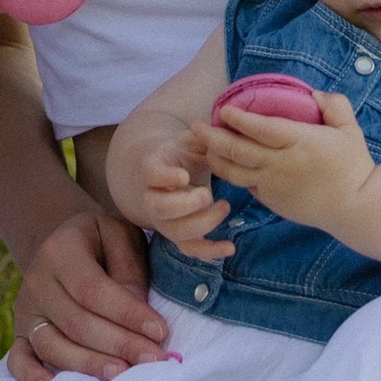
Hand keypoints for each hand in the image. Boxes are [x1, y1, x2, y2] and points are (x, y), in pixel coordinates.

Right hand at [5, 209, 166, 380]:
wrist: (65, 245)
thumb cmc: (103, 243)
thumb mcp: (121, 237)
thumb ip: (129, 272)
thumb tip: (139, 322)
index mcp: (61, 250)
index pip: (92, 289)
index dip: (126, 313)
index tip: (160, 331)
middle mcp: (36, 281)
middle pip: (76, 322)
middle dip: (119, 344)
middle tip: (153, 360)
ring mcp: (26, 311)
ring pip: (52, 345)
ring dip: (88, 364)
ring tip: (122, 374)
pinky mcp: (20, 333)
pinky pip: (17, 359)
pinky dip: (30, 376)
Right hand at [124, 121, 229, 264]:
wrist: (169, 174)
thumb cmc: (181, 154)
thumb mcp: (189, 140)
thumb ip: (201, 136)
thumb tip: (212, 128)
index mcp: (153, 168)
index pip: (151, 174)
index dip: (165, 177)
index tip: (183, 175)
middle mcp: (152, 197)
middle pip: (159, 208)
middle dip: (186, 205)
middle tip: (209, 194)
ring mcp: (164, 219)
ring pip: (175, 232)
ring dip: (203, 224)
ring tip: (225, 206)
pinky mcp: (178, 235)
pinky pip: (190, 249)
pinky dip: (209, 252)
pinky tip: (230, 248)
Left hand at [198, 94, 371, 238]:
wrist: (355, 206)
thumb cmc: (352, 164)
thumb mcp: (349, 128)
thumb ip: (333, 104)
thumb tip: (313, 93)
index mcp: (299, 142)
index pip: (260, 129)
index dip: (238, 119)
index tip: (223, 109)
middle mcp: (281, 164)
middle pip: (237, 151)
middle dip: (212, 137)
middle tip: (195, 126)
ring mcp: (273, 186)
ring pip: (234, 172)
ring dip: (216, 158)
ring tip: (204, 146)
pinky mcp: (272, 202)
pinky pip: (246, 186)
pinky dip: (233, 174)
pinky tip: (227, 164)